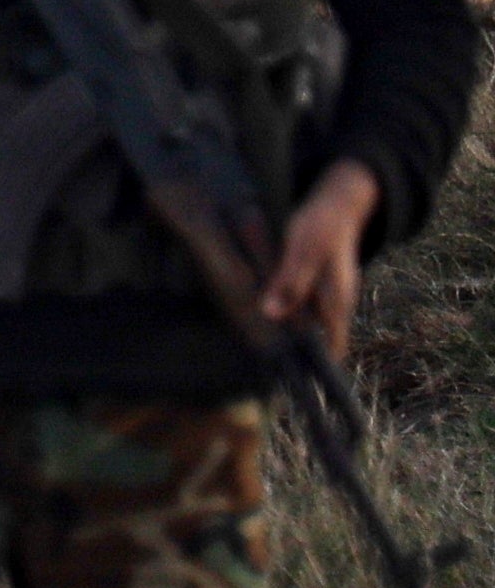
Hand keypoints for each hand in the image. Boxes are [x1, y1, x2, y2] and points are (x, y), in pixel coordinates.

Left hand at [263, 160, 381, 360]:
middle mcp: (333, 304)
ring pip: (302, 322)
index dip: (316, 369)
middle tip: (258, 366)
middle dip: (291, 352)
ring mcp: (324, 295)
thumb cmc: (320, 226)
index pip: (332, 348)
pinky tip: (255, 312)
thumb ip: (288, 282)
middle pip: (314, 339)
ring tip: (250, 345)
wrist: (336, 203)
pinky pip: (296, 306)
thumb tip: (272, 315)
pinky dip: (280, 312)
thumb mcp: (302, 252)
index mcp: (336, 303)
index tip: (291, 385)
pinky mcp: (312, 284)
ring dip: (282, 331)